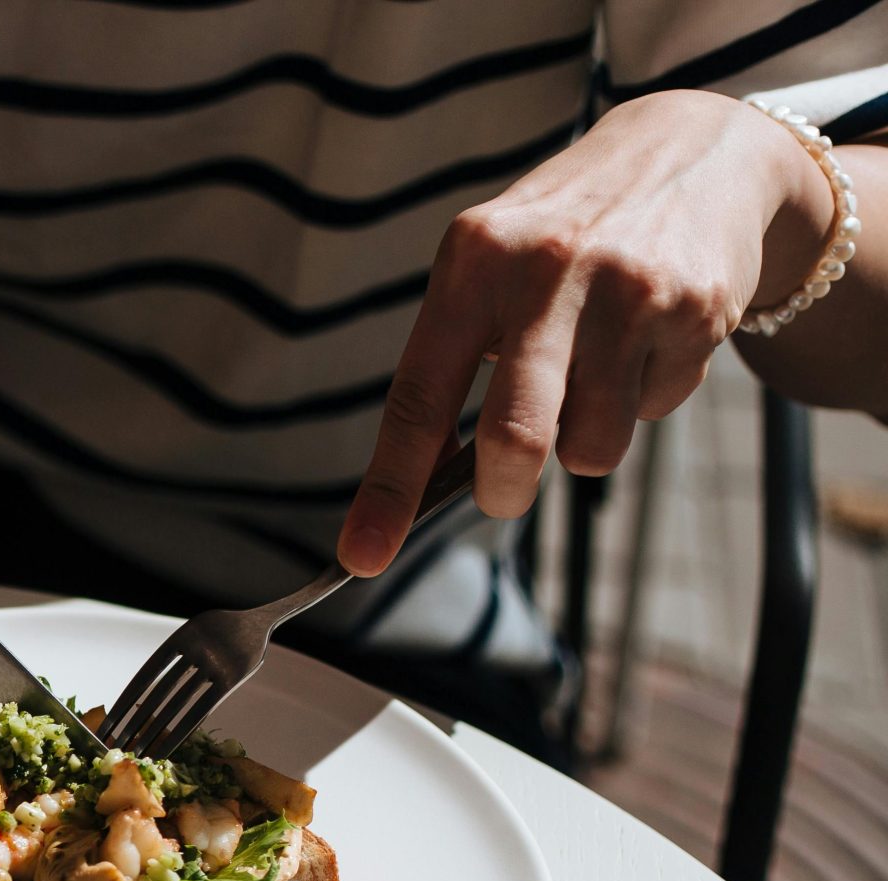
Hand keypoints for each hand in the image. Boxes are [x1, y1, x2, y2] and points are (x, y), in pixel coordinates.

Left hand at [340, 90, 836, 572]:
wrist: (691, 150)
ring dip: (586, 439)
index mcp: (472, 265)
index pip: (417, 400)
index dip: (388, 490)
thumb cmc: (560, 236)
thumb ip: (455, 361)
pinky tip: (649, 337)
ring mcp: (626, 289)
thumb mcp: (489, 268)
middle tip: (503, 491)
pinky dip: (643, 395)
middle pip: (516, 439)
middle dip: (504, 491)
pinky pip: (654, 408)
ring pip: (591, 445)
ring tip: (593, 373)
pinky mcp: (694, 307)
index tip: (361, 557)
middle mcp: (545, 272)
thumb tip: (425, 481)